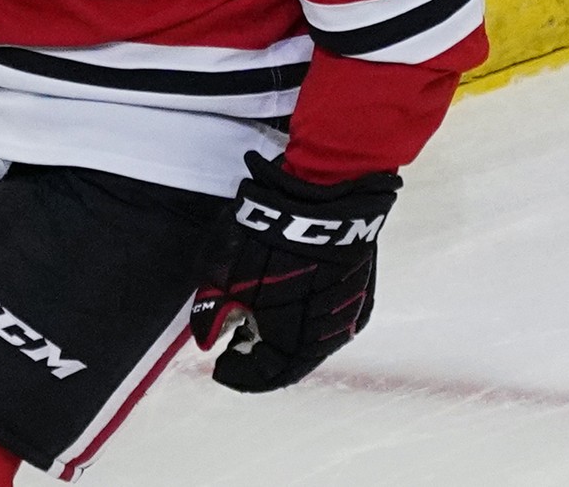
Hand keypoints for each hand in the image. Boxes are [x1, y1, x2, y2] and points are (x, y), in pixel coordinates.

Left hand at [190, 150, 400, 392]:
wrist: (323, 193)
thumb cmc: (267, 235)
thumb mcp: (224, 273)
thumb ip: (214, 312)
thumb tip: (207, 341)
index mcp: (300, 339)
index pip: (269, 373)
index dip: (241, 374)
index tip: (218, 366)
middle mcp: (331, 334)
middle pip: (293, 360)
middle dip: (262, 357)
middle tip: (235, 345)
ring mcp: (351, 309)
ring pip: (313, 340)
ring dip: (285, 338)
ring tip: (255, 324)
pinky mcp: (360, 286)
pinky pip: (327, 316)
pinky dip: (302, 319)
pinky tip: (285, 305)